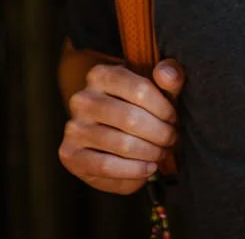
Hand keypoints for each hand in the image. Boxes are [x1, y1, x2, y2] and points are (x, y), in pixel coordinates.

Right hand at [59, 60, 183, 194]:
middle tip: (171, 140)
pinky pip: (106, 166)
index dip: (164, 108)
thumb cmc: (139, 107)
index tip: (173, 119)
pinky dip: (134, 171)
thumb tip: (168, 74)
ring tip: (161, 153)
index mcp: (100, 75)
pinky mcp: (71, 155)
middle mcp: (82, 99)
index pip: (140, 90)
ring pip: (121, 144)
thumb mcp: (156, 88)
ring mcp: (74, 128)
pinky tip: (148, 168)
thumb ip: (168, 77)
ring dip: (150, 153)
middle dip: (160, 134)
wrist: (110, 130)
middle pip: (131, 119)